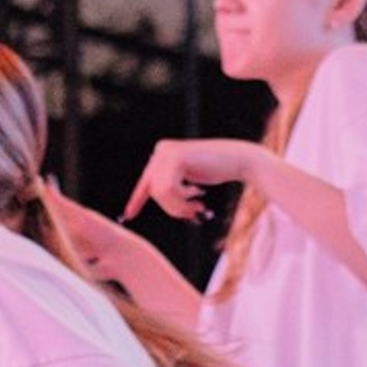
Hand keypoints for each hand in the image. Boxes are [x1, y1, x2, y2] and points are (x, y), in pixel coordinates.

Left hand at [124, 136, 261, 223]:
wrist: (238, 159)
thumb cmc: (217, 170)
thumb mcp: (189, 180)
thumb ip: (172, 186)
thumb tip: (160, 199)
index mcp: (161, 154)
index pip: (146, 182)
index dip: (137, 200)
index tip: (127, 216)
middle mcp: (161, 150)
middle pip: (154, 191)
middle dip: (172, 208)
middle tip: (193, 214)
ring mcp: (167, 152)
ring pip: (160, 192)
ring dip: (180, 206)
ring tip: (198, 207)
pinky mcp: (176, 157)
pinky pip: (170, 189)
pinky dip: (185, 199)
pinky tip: (199, 194)